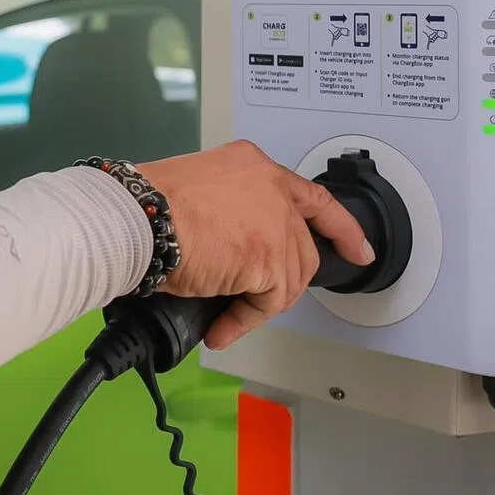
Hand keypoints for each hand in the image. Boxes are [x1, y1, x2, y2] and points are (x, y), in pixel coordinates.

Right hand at [139, 141, 373, 349]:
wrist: (135, 218)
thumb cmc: (147, 206)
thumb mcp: (199, 190)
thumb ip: (230, 211)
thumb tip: (235, 248)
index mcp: (254, 167)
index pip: (312, 198)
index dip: (341, 228)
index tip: (358, 248)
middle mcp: (271, 188)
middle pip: (302, 248)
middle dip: (284, 283)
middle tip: (256, 302)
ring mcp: (274, 223)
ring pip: (288, 279)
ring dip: (258, 306)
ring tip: (226, 316)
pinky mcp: (268, 257)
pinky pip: (268, 302)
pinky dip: (245, 321)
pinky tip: (222, 327)